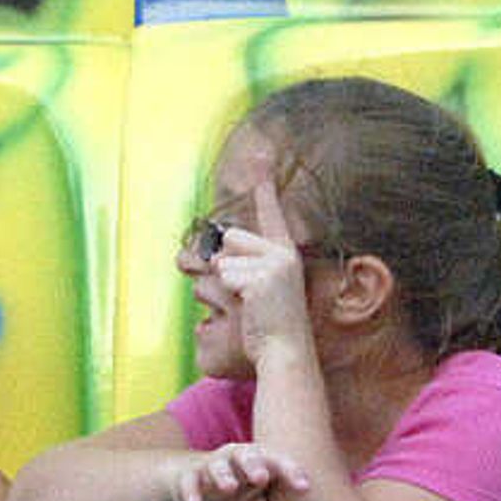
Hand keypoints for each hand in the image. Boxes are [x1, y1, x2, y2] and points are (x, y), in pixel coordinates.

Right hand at [171, 441, 308, 500]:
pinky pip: (190, 482)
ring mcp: (211, 466)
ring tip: (229, 488)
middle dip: (254, 465)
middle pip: (247, 456)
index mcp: (258, 461)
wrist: (193, 481)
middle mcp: (235, 458)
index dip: (291, 472)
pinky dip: (191, 492)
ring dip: (223, 476)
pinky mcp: (188, 477)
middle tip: (262, 477)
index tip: (304, 488)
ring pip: (217, 466)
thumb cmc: (235, 491)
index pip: (277, 463)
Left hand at [200, 171, 316, 357]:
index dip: (264, 181)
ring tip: (250, 305)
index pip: (271, 212)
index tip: (261, 149)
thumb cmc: (271, 326)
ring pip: (224, 261)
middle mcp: (282, 254)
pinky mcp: (262, 278)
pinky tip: (250, 309)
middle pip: (231, 239)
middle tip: (249, 295)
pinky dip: (231, 295)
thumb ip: (246, 265)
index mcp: (285, 253)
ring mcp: (274, 265)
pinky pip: (226, 277)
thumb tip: (215, 254)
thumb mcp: (263, 289)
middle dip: (228, 265)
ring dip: (228, 285)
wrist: (286, 352)